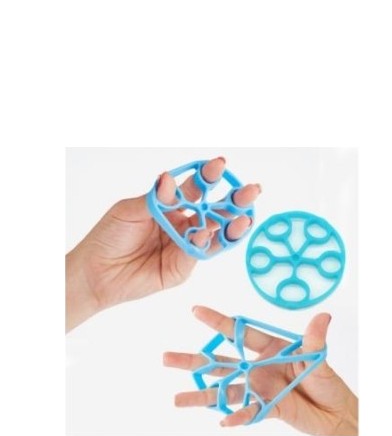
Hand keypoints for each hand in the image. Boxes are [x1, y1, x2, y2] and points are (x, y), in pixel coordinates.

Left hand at [66, 158, 260, 330]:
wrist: (95, 270)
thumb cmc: (108, 236)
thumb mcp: (130, 210)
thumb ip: (155, 198)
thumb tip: (169, 178)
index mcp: (171, 206)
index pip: (196, 189)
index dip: (209, 177)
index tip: (220, 164)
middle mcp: (182, 225)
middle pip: (214, 212)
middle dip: (234, 201)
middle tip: (251, 190)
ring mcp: (183, 247)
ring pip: (214, 235)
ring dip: (231, 226)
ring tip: (245, 217)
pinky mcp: (181, 268)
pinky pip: (196, 254)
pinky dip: (202, 243)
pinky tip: (206, 233)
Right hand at [163, 306, 357, 435]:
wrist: (336, 413)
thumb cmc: (327, 381)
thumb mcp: (320, 357)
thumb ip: (315, 339)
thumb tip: (323, 316)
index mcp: (269, 348)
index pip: (239, 333)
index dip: (218, 322)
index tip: (195, 311)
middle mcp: (258, 368)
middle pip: (220, 364)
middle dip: (193, 360)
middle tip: (166, 358)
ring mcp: (258, 389)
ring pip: (225, 391)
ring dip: (201, 395)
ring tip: (177, 399)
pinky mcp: (265, 409)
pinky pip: (247, 412)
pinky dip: (236, 416)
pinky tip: (223, 420)